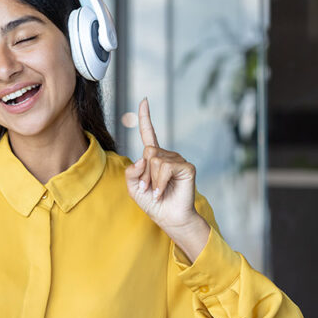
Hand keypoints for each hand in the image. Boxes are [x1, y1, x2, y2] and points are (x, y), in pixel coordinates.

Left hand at [125, 98, 210, 261]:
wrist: (168, 217)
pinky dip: (159, 182)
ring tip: (156, 192)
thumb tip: (144, 157)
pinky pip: (165, 167)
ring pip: (155, 160)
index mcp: (153, 157)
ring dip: (151, 180)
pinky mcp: (187, 167)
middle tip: (147, 188)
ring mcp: (178, 160)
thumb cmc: (152, 202)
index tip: (144, 100)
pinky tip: (162, 192)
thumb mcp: (133, 187)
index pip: (148, 133)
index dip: (145, 117)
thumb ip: (131, 171)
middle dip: (143, 173)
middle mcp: (166, 155)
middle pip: (147, 152)